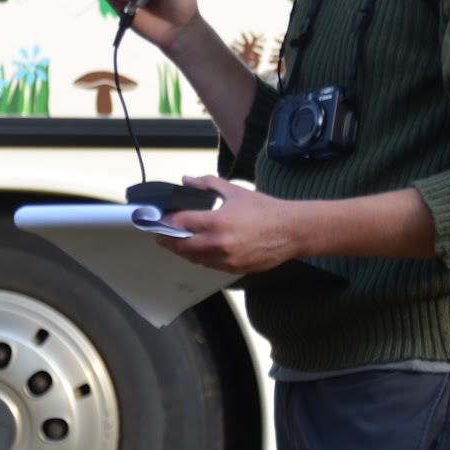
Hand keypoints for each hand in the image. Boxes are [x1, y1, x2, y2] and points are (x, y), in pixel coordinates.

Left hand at [159, 175, 301, 274]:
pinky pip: (209, 265)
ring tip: (176, 242)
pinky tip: (198, 250)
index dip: (167, 220)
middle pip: (182, 246)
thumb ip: (207, 184)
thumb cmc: (265, 210)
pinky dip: (200, 258)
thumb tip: (187, 180)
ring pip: (194, 258)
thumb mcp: (234, 191)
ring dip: (183, 251)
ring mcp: (226, 259)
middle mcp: (219, 244)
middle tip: (161, 235)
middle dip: (168, 240)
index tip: (159, 219)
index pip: (181, 223)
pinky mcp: (234, 269)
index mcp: (217, 222)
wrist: (290, 231)